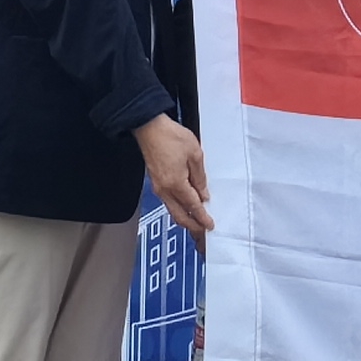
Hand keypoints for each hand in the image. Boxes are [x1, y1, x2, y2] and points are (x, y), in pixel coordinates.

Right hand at [136, 114, 214, 239]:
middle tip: (203, 232)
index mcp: (176, 184)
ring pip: (173, 211)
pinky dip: (178, 208)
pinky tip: (185, 206)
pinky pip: (168, 202)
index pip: (193, 207)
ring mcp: (158, 187)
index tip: (210, 225)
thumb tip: (204, 193)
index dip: (203, 218)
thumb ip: (200, 177)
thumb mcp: (195, 154)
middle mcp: (165, 190)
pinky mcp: (155, 183)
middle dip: (192, 227)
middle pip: (180, 216)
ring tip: (196, 223)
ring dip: (185, 219)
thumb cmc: (170, 136)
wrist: (150, 128)